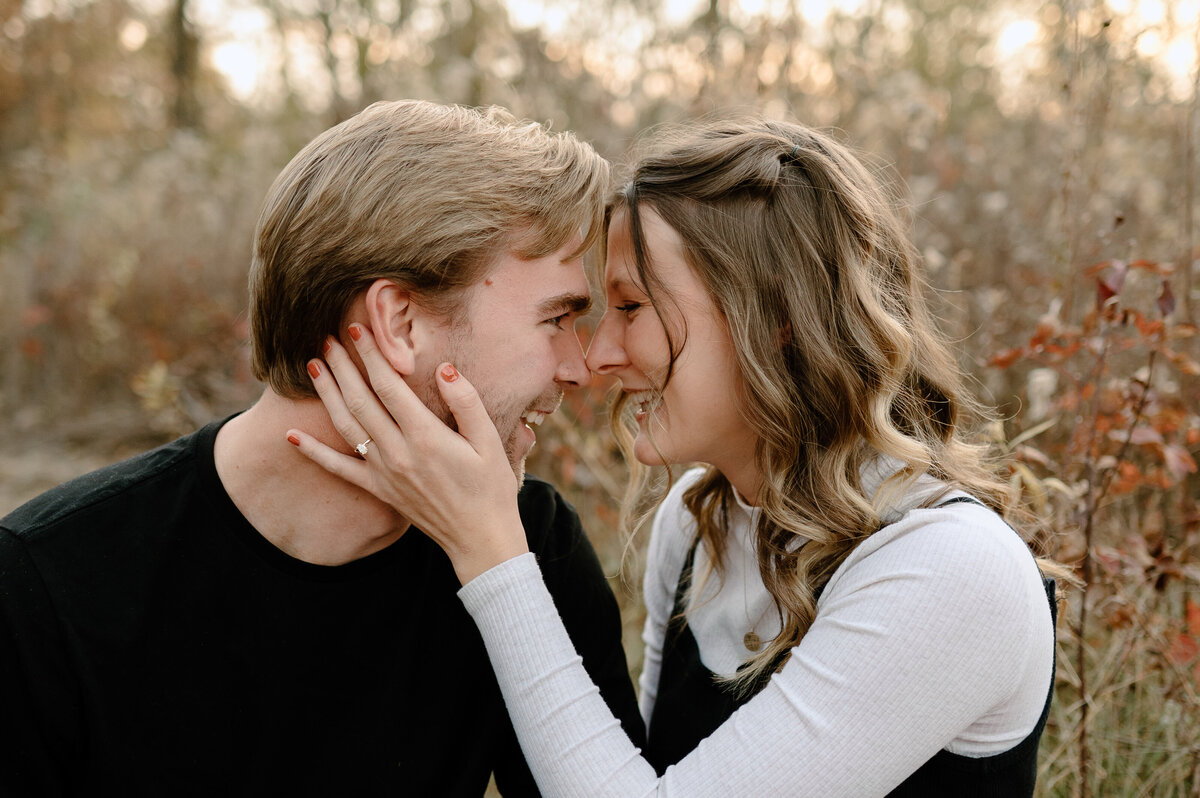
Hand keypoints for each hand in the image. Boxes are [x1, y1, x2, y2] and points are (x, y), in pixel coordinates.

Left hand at [287, 324, 528, 583]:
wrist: (481, 538)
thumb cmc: (491, 488)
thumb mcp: (489, 441)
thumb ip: (466, 402)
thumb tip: (444, 369)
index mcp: (425, 436)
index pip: (389, 386)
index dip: (371, 355)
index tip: (358, 329)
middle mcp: (398, 452)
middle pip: (360, 400)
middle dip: (343, 366)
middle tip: (327, 338)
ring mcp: (385, 473)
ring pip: (347, 427)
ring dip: (327, 395)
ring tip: (313, 366)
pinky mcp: (380, 490)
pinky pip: (340, 470)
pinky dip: (314, 453)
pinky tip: (292, 436)